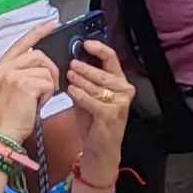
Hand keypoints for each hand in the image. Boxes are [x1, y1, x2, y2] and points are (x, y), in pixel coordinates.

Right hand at [0, 38, 59, 146]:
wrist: (2, 134)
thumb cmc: (9, 117)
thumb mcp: (9, 89)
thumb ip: (20, 74)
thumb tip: (43, 66)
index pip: (20, 43)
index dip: (37, 33)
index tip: (50, 25)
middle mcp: (3, 68)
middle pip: (39, 55)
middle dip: (50, 70)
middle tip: (49, 87)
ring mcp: (12, 75)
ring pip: (45, 69)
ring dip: (48, 85)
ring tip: (38, 99)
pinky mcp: (24, 84)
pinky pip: (48, 82)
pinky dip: (48, 94)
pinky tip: (38, 104)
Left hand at [61, 42, 133, 183]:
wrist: (100, 148)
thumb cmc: (94, 122)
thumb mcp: (87, 97)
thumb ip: (82, 82)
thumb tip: (70, 64)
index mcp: (118, 82)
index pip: (111, 58)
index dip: (99, 48)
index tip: (85, 43)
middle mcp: (123, 90)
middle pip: (104, 72)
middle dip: (86, 67)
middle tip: (72, 63)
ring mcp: (120, 102)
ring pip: (98, 86)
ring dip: (81, 80)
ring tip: (69, 76)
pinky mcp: (112, 114)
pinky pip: (94, 100)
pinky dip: (81, 95)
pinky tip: (72, 91)